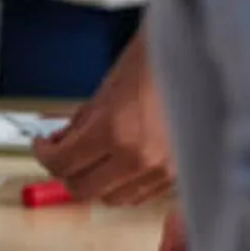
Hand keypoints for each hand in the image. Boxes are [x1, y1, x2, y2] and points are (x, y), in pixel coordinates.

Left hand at [33, 32, 173, 205]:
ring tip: (93, 159)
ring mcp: (164, 169)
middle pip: (83, 189)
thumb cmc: (159, 60)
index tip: (43, 145)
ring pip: (113, 199)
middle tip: (62, 154)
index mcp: (116, 132)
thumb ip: (80, 124)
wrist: (206, 52)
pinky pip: (142, 194)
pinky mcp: (181, 173)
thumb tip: (60, 143)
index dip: (44, 155)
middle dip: (66, 172)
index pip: (62, 164)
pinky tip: (120, 164)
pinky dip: (125, 184)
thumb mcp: (107, 89)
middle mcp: (140, 158)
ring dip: (96, 183)